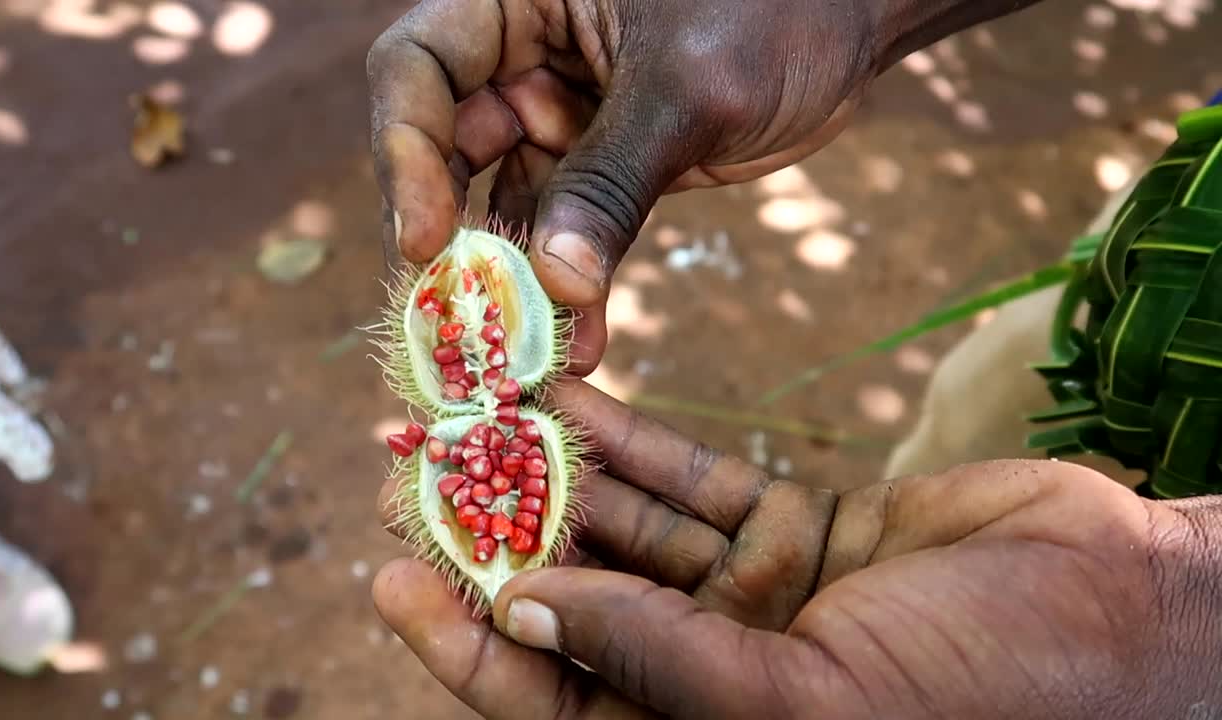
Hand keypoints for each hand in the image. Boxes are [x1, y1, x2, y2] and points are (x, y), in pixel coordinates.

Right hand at [366, 0, 881, 373]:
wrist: (852, 24)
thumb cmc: (776, 10)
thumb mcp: (689, 89)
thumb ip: (612, 181)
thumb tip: (549, 283)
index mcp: (515, 0)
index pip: (416, 70)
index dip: (405, 155)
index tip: (428, 240)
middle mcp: (519, 56)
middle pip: (443, 151)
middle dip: (449, 240)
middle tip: (453, 323)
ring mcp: (556, 115)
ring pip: (505, 206)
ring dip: (513, 282)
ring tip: (520, 355)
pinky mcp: (600, 166)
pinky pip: (566, 234)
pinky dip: (570, 287)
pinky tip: (580, 342)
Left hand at [373, 380, 1221, 718]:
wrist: (1117, 612)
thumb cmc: (980, 692)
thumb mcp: (808, 700)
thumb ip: (661, 662)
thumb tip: (522, 610)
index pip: (550, 700)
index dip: (466, 645)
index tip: (395, 580)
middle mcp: (713, 678)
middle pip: (573, 604)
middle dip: (497, 536)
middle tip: (420, 465)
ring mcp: (753, 602)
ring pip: (625, 533)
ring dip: (555, 473)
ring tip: (481, 409)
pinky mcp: (795, 529)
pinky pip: (693, 485)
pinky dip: (634, 444)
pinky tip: (571, 397)